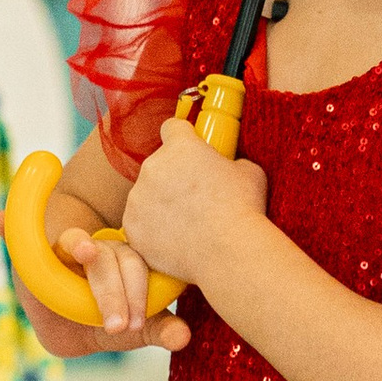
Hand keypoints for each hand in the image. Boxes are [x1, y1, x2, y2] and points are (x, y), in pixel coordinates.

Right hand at [24, 220, 192, 357]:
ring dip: (77, 243)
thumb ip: (156, 329)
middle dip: (111, 291)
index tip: (131, 322)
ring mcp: (60, 250)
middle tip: (117, 326)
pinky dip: (7, 228)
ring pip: (72, 242)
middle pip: (106, 256)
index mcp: (121, 259)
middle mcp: (92, 248)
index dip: (133, 289)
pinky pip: (17, 235)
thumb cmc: (107, 319)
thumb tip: (184, 338)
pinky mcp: (28, 255)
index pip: (131, 263)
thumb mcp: (131, 328)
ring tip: (83, 249)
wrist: (68, 324)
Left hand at [121, 118, 270, 293]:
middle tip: (195, 200)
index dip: (182, 139)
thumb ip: (232, 162)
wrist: (228, 252)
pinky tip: (175, 241)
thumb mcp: (250, 173)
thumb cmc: (243, 210)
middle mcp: (153, 166)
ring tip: (187, 225)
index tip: (189, 153)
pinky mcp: (131, 227)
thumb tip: (230, 167)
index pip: (172, 128)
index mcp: (181, 147)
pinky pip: (139, 224)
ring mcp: (138, 198)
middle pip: (158, 166)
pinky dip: (152, 231)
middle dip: (172, 179)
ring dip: (160, 205)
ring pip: (145, 196)